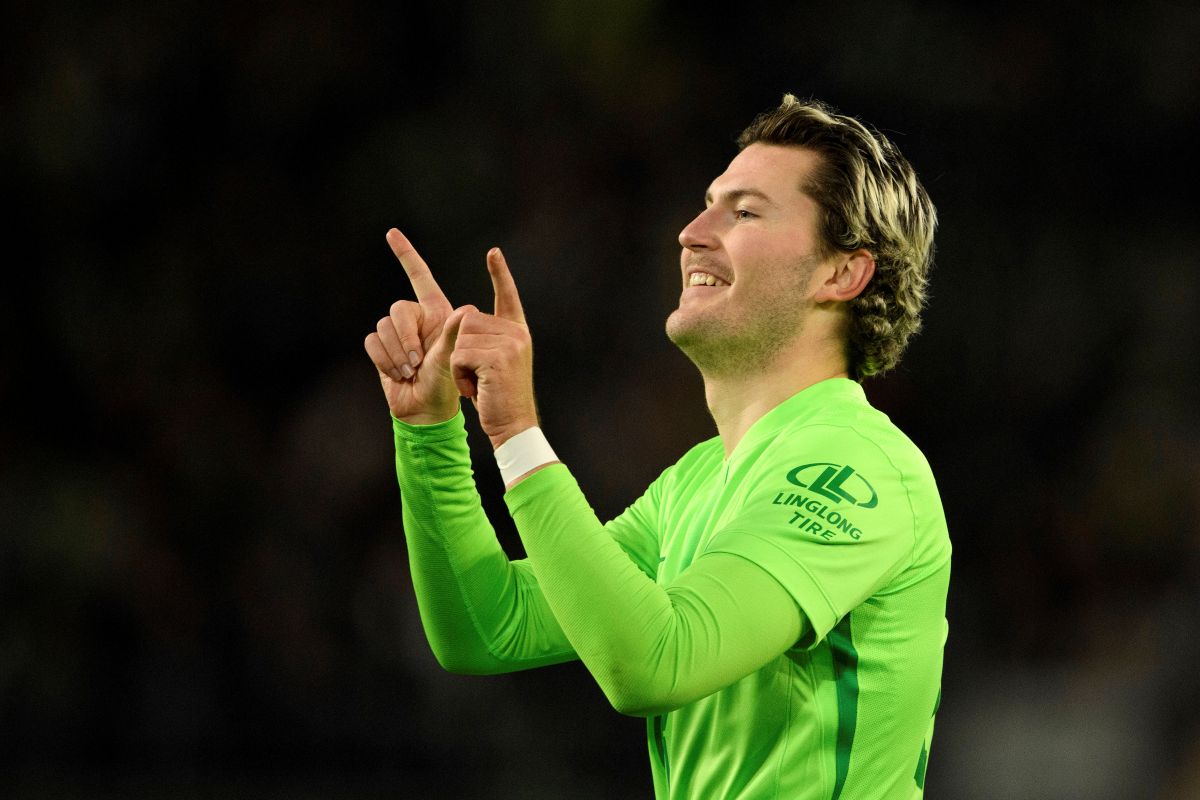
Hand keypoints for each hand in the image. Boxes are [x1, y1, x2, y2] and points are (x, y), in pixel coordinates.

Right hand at [364, 229, 474, 423]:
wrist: (425, 410)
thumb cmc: (446, 384)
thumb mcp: (452, 358)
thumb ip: (455, 334)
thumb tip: (468, 310)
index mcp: (436, 312)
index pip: (420, 277)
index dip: (406, 255)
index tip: (392, 233)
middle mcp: (415, 318)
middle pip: (398, 309)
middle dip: (406, 337)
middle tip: (417, 362)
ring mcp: (397, 334)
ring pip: (383, 327)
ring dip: (396, 353)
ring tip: (410, 371)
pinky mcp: (381, 348)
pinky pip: (371, 342)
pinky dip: (384, 360)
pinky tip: (397, 374)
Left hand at [450, 248, 539, 449]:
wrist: (513, 425)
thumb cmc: (498, 397)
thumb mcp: (495, 362)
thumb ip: (487, 338)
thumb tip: (465, 317)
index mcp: (517, 331)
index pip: (508, 296)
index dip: (500, 274)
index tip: (494, 252)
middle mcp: (517, 333)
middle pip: (467, 319)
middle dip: (461, 349)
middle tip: (477, 375)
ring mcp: (510, 344)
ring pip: (461, 338)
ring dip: (459, 364)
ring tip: (477, 382)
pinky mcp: (498, 358)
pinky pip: (459, 355)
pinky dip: (460, 375)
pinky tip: (476, 389)